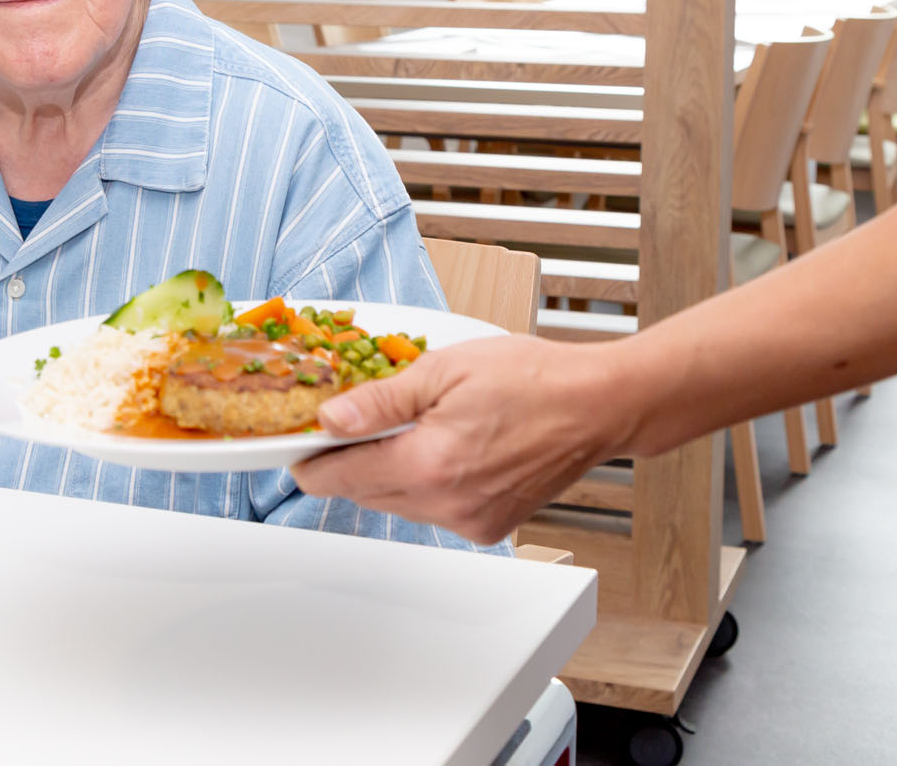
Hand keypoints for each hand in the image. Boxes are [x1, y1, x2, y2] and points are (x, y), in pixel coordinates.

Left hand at [291, 335, 638, 543]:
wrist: (598, 405)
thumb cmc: (533, 379)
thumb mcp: (443, 370)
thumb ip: (380, 401)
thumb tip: (331, 418)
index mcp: (430, 464)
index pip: (341, 477)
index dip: (310, 461)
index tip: (297, 448)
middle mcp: (447, 503)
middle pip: (366, 492)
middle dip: (351, 461)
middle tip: (349, 425)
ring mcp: (470, 520)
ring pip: (398, 503)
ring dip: (389, 472)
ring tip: (409, 429)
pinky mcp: (488, 526)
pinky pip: (433, 510)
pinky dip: (425, 484)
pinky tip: (443, 449)